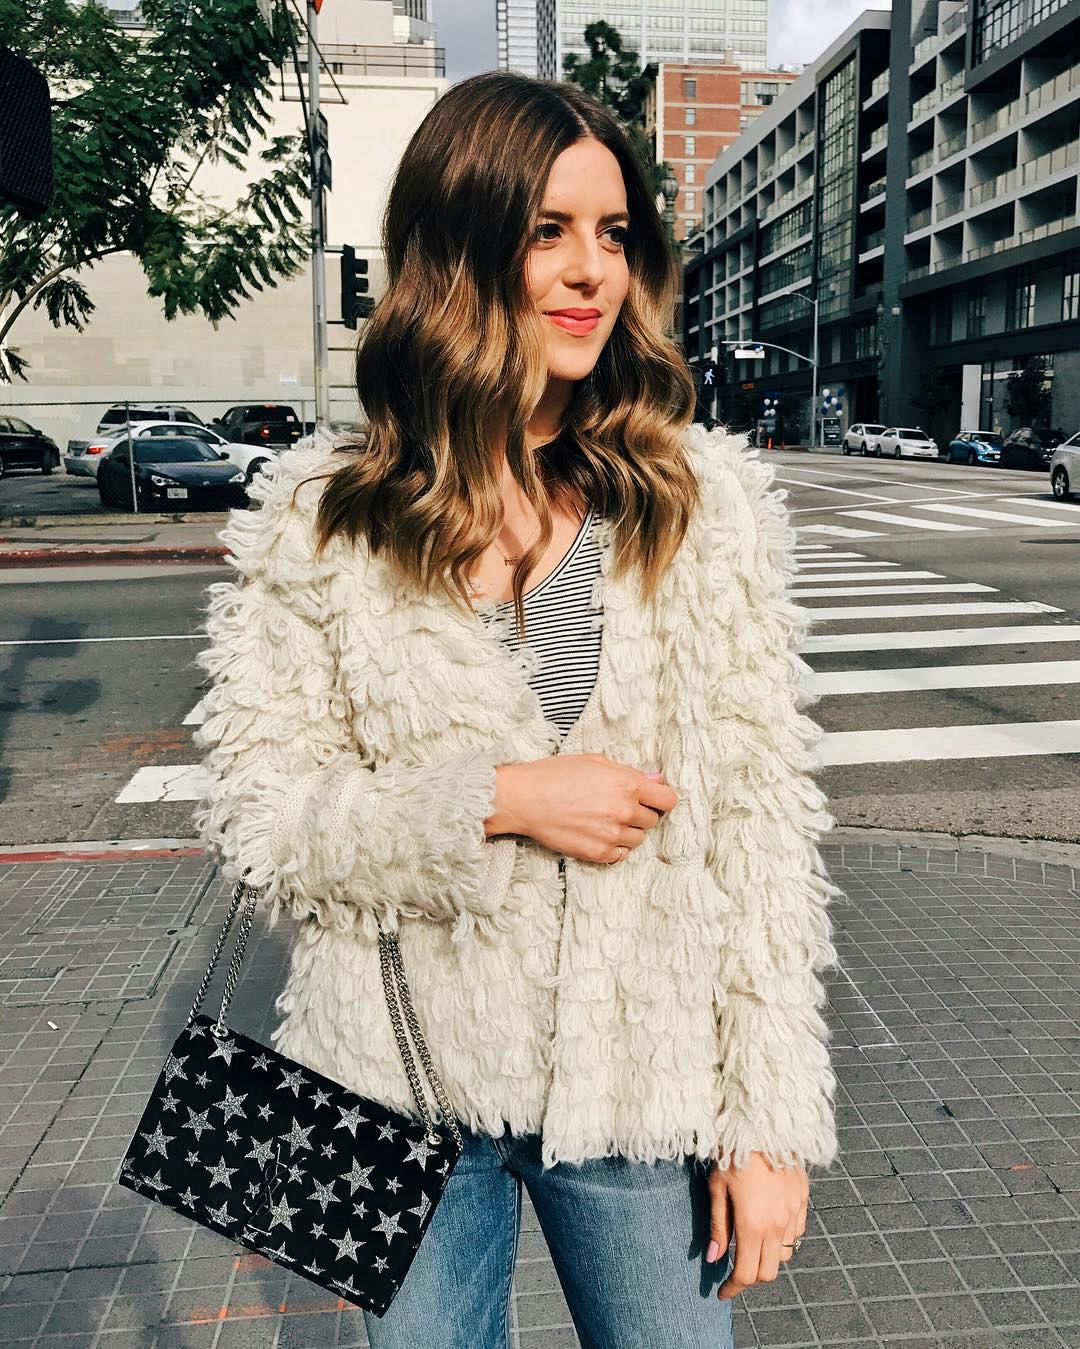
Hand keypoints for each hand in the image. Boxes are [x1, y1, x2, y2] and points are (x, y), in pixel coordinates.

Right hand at [494, 754, 676, 863]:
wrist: (524, 799)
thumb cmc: (554, 774)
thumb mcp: (593, 761)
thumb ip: (627, 772)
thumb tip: (654, 780)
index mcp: (627, 784)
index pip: (668, 799)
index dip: (662, 799)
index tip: (653, 800)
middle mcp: (624, 810)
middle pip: (652, 820)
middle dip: (640, 814)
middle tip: (617, 807)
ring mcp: (612, 834)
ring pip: (638, 839)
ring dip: (627, 832)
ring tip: (604, 821)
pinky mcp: (598, 853)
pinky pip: (621, 855)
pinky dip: (614, 847)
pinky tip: (598, 834)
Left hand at [706, 1152, 808, 1299]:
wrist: (763, 1125)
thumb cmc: (732, 1154)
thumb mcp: (717, 1189)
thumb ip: (719, 1227)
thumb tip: (714, 1258)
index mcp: (753, 1225)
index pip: (746, 1274)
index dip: (733, 1288)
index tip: (722, 1292)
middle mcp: (777, 1225)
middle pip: (768, 1272)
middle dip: (751, 1277)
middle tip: (735, 1269)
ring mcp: (793, 1213)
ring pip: (785, 1255)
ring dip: (768, 1257)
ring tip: (751, 1244)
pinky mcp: (803, 1200)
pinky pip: (796, 1232)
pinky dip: (783, 1238)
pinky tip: (769, 1225)